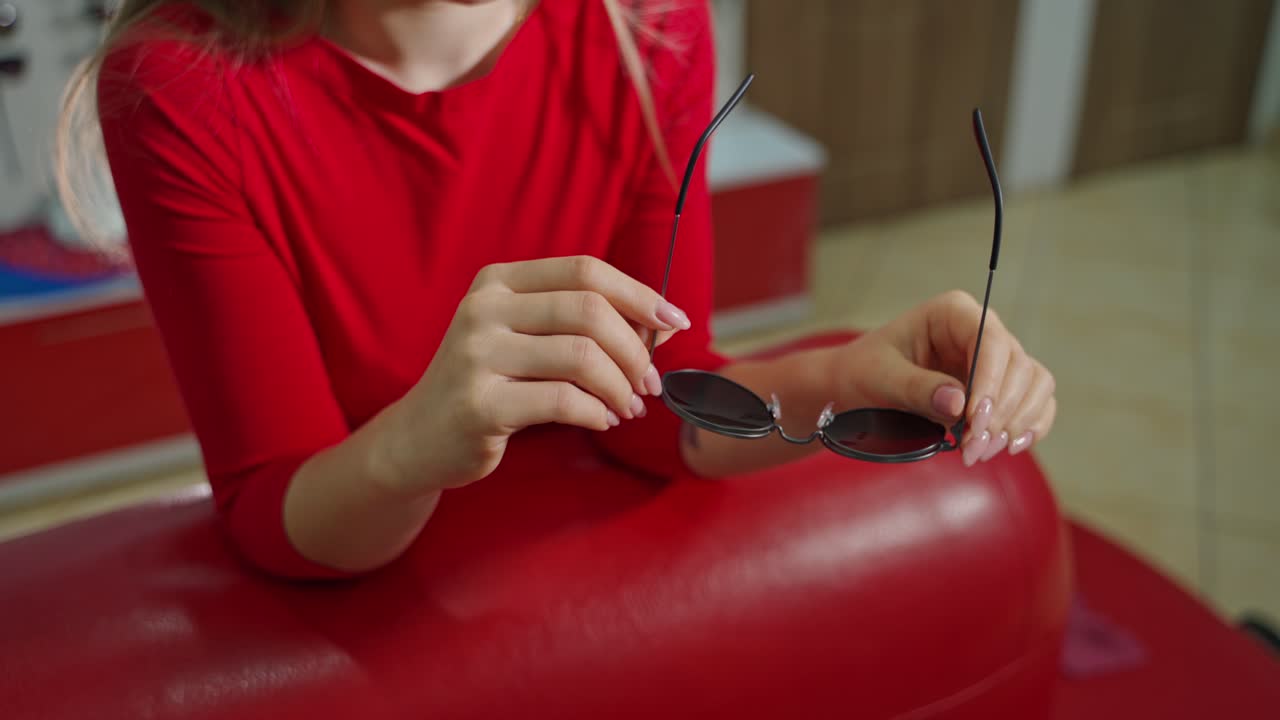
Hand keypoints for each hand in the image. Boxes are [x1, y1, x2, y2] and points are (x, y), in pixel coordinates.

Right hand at [377, 256, 688, 493]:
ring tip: (628, 407)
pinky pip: (563, 401)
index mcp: (498, 283)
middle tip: (649, 383)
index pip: (585, 271)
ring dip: (620, 386)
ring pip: (581, 356)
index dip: (640, 294)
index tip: (676, 322)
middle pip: (589, 311)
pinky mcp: (480, 405)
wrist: (418, 439)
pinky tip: (601, 421)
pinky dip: (596, 413)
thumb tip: (667, 321)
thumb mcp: (527, 341)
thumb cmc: (489, 385)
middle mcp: (483, 310)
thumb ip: (585, 325)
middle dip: (635, 349)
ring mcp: (476, 355)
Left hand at [831, 290, 1055, 465]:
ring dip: (1016, 422)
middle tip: (972, 448)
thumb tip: (959, 404)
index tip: (975, 419)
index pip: (992, 341)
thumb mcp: (880, 378)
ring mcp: (994, 361)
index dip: (991, 382)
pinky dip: (1030, 425)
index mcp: (952, 314)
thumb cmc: (862, 373)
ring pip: (1035, 384)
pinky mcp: (998, 388)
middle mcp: (981, 331)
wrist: (854, 390)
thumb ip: (918, 388)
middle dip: (1000, 412)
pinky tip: (1010, 446)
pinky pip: (1034, 403)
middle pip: (1019, 366)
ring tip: (981, 452)